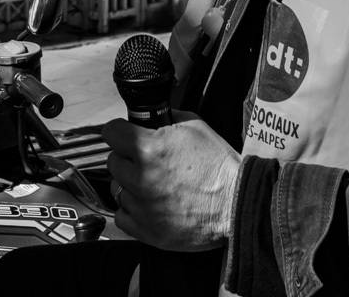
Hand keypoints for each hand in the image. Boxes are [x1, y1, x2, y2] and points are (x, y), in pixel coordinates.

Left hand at [102, 113, 240, 251]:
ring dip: (130, 185)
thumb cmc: (218, 165)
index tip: (125, 136)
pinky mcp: (148, 231)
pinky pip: (122, 217)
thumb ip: (165, 118)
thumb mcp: (194, 126)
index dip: (120, 132)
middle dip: (127, 159)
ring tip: (151, 185)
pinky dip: (132, 211)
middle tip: (146, 162)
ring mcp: (143, 207)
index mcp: (148, 149)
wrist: (238, 205)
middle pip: (113, 161)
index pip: (111, 132)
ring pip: (117, 189)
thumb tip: (147, 118)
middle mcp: (140, 178)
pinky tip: (148, 205)